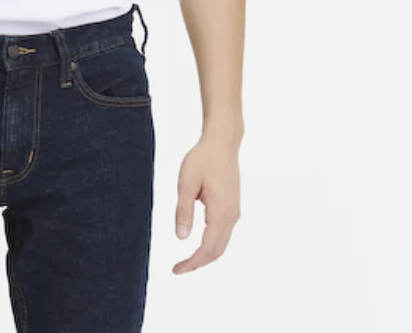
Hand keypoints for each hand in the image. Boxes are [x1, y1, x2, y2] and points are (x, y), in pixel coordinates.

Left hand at [171, 131, 240, 273]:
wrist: (222, 143)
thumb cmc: (203, 159)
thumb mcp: (186, 183)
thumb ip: (183, 211)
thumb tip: (181, 238)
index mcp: (220, 212)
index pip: (208, 248)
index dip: (192, 263)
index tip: (177, 269)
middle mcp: (231, 216)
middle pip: (217, 251)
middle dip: (198, 263)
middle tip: (179, 268)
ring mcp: (234, 212)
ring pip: (222, 243)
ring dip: (205, 254)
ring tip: (186, 259)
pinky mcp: (232, 206)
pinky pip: (223, 233)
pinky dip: (211, 243)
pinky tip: (198, 241)